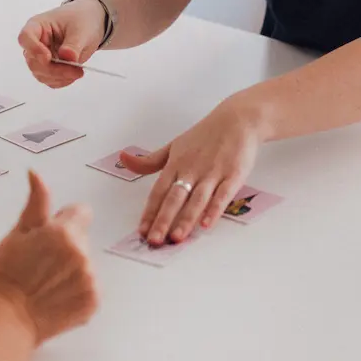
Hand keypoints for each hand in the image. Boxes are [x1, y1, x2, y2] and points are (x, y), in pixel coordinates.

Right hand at [0, 171, 98, 343]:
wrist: (4, 319)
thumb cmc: (5, 276)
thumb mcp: (17, 234)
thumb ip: (36, 203)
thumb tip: (36, 175)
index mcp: (64, 232)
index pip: (81, 212)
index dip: (62, 222)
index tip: (47, 237)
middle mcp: (82, 254)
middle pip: (81, 240)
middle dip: (65, 247)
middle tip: (39, 265)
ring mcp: (90, 279)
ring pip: (85, 265)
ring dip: (71, 270)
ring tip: (45, 284)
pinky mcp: (92, 302)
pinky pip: (90, 289)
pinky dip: (76, 293)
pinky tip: (55, 298)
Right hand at [16, 0, 107, 88]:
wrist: (89, 23)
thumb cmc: (81, 19)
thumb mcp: (81, 29)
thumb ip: (73, 44)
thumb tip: (67, 57)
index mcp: (37, 26)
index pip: (26, 37)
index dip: (34, 49)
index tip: (48, 58)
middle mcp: (35, 42)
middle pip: (33, 61)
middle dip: (54, 70)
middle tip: (76, 70)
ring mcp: (40, 57)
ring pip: (40, 74)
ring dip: (59, 77)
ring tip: (78, 71)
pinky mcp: (48, 68)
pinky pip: (50, 80)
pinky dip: (62, 81)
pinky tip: (74, 74)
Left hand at [122, 97, 266, 246]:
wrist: (237, 120)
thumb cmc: (205, 135)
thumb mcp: (174, 145)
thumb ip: (150, 161)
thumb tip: (123, 159)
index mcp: (176, 164)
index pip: (158, 191)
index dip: (150, 212)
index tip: (142, 230)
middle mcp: (192, 170)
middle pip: (174, 198)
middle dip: (163, 220)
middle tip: (154, 240)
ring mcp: (212, 173)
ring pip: (197, 199)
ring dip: (186, 219)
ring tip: (176, 237)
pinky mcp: (233, 175)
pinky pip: (222, 195)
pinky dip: (214, 210)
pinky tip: (207, 224)